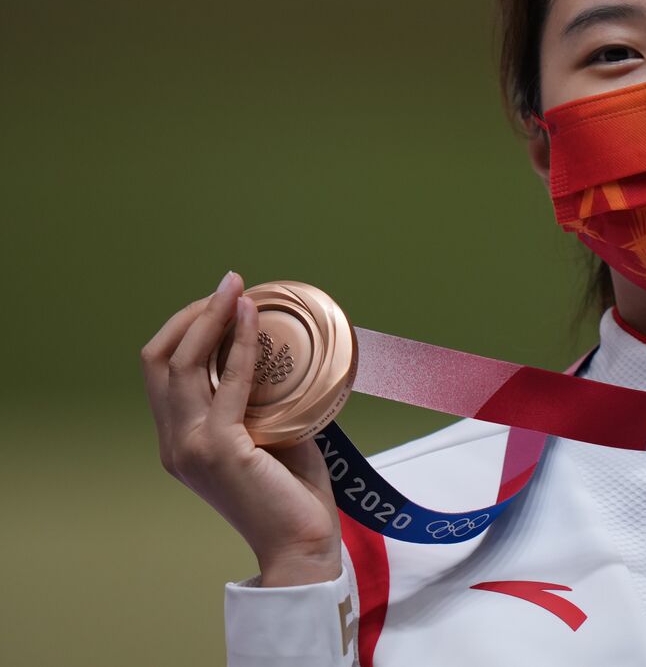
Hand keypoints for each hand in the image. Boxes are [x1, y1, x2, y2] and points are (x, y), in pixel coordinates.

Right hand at [140, 270, 342, 585]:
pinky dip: (240, 343)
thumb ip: (262, 405)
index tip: (220, 301)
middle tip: (229, 284)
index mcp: (179, 442)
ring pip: (183, 363)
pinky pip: (228, 381)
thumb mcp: (270, 438)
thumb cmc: (292, 496)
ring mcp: (191, 446)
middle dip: (193, 314)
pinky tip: (253, 317)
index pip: (162, 372)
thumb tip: (282, 361)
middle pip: (161, 359)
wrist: (302, 544)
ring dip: (210, 317)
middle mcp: (175, 443)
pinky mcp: (219, 448)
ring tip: (236, 288)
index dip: (183, 330)